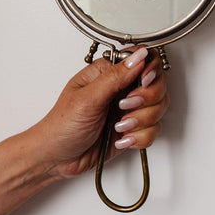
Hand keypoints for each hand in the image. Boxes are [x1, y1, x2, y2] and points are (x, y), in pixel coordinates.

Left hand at [39, 47, 169, 178]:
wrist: (56, 158)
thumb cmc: (62, 126)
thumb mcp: (87, 98)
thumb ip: (115, 77)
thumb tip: (138, 56)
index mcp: (107, 73)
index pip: (143, 60)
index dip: (150, 70)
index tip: (142, 83)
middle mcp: (121, 88)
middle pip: (157, 84)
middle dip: (145, 100)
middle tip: (124, 108)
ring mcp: (128, 109)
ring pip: (158, 108)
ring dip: (141, 121)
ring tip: (119, 127)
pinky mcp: (132, 129)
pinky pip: (154, 130)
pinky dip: (140, 137)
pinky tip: (122, 139)